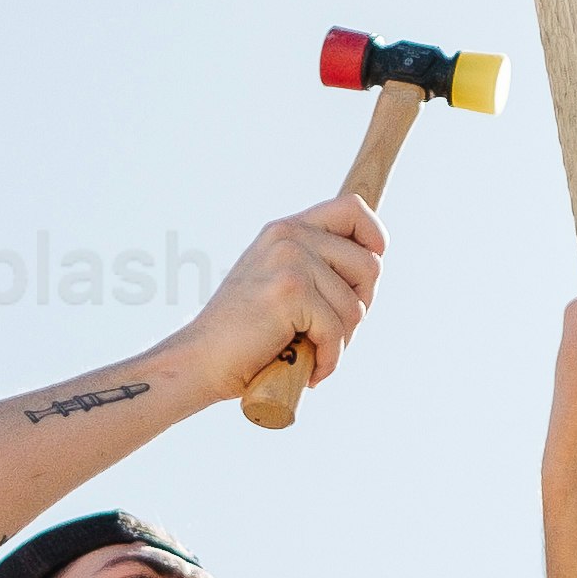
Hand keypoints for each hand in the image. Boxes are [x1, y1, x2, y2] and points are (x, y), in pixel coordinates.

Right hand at [175, 197, 385, 411]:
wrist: (201, 360)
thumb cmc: (245, 333)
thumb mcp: (279, 284)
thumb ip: (314, 266)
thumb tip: (373, 265)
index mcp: (286, 229)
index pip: (352, 207)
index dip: (374, 236)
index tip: (371, 268)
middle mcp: (289, 236)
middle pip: (369, 264)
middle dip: (361, 306)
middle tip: (333, 331)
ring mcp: (290, 261)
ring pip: (356, 306)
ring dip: (341, 340)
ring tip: (313, 351)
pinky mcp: (290, 292)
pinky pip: (337, 331)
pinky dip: (329, 360)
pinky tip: (311, 370)